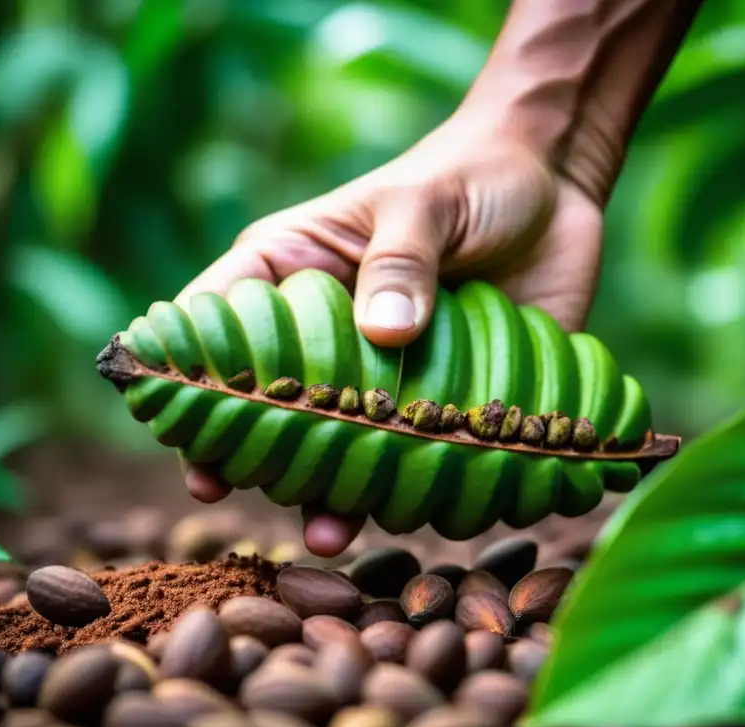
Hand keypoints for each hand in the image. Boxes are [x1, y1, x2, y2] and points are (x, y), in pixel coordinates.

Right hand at [174, 116, 603, 556]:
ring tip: (331, 533)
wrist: (554, 183)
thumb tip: (386, 334)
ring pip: (345, 448)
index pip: (219, 333)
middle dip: (265, 461)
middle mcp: (331, 335)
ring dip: (335, 494)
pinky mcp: (446, 398)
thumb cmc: (470, 174)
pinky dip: (416, 490)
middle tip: (256, 501)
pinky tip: (414, 516)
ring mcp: (387, 374)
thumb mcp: (424, 202)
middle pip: (276, 409)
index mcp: (296, 274)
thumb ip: (401, 260)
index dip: (195, 389)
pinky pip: (420, 457)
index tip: (190, 444)